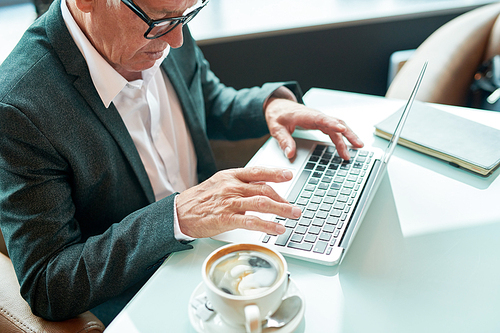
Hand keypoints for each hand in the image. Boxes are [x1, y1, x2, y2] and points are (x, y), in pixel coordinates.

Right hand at [176, 167, 300, 237]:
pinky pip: (252, 221)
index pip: (257, 172)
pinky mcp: (226, 218)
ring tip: (293, 215)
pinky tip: (277, 229)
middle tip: (294, 207)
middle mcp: (232, 187)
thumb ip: (239, 184)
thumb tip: (260, 187)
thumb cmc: (199, 200)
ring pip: (262, 203)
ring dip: (281, 210)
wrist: (179, 212)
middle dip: (283, 198)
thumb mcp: (219, 184)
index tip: (288, 175)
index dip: (275, 173)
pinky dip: (267, 225)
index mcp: (231, 176)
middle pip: (264, 189)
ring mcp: (230, 202)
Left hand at [264, 98, 363, 159]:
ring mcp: (320, 119)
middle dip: (348, 134)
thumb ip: (284, 141)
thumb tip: (290, 154)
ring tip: (358, 147)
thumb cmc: (278, 115)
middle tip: (358, 145)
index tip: (342, 129)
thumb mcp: (276, 128)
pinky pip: (334, 129)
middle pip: (336, 123)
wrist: (278, 106)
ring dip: (348, 136)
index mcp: (306, 115)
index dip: (332, 124)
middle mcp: (316, 116)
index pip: (322, 119)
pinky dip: (343, 136)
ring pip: (338, 126)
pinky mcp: (320, 123)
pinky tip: (348, 145)